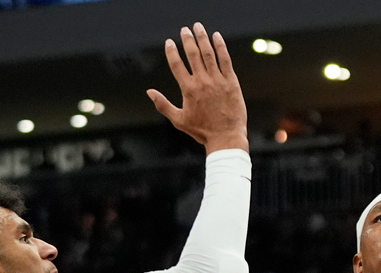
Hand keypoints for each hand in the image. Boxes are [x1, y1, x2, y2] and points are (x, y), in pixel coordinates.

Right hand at [146, 22, 247, 152]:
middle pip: (193, 54)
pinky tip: (216, 37)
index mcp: (188, 89)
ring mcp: (218, 80)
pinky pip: (225, 60)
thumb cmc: (202, 131)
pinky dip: (220, 47)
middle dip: (187, 40)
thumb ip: (163, 104)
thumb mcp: (178, 120)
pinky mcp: (231, 82)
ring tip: (198, 27)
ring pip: (209, 54)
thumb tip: (149, 92)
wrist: (226, 137)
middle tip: (184, 30)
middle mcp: (202, 82)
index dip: (172, 52)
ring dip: (203, 38)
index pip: (177, 65)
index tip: (169, 42)